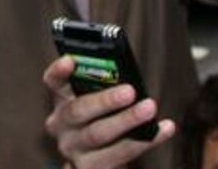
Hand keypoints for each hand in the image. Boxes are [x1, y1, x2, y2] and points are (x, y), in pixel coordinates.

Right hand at [43, 56, 174, 168]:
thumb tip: (129, 77)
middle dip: (105, 100)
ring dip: (127, 120)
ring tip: (150, 108)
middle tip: (130, 91)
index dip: (59, 71)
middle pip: (78, 110)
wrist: (97, 163)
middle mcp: (61, 125)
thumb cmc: (101, 121)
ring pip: (98, 134)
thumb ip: (102, 88)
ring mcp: (73, 150)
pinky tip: (164, 129)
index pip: (53, 82)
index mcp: (61, 101)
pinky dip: (146, 141)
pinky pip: (121, 154)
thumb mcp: (95, 103)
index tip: (70, 61)